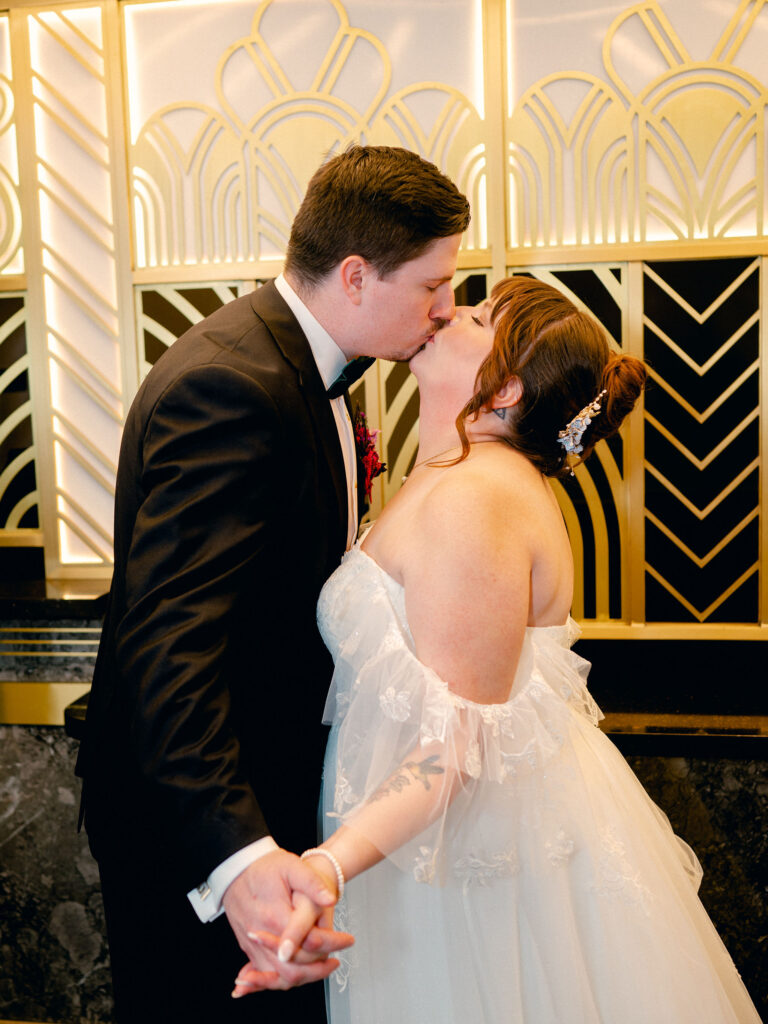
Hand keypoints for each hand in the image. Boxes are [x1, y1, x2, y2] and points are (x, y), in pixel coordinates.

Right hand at [222, 848, 352, 995]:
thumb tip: (330, 899)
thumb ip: (312, 883)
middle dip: (318, 971)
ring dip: (302, 978)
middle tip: (335, 962)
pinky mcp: (248, 948)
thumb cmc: (264, 867)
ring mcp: (253, 945)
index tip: (348, 940)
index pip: (308, 942)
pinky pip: (264, 973)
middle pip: (293, 969)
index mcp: (276, 915)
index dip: (332, 943)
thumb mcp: (291, 866)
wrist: (236, 870)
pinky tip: (297, 976)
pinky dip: (280, 980)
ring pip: (278, 977)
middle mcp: (262, 936)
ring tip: (321, 969)